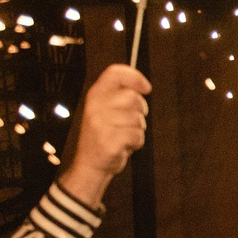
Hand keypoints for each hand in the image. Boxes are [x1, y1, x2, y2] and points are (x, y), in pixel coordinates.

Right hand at [65, 64, 150, 184]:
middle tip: (131, 121)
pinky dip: (137, 142)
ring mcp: (101, 124)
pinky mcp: (109, 140)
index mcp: (95, 95)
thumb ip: (120, 96)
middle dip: (140, 110)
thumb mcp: (105, 110)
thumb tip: (143, 86)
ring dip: (138, 129)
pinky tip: (124, 145)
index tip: (146, 88)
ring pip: (138, 118)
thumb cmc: (104, 135)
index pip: (115, 73)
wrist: (90, 164)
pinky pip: (137, 135)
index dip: (135, 77)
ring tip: (124, 135)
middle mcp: (96, 106)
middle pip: (132, 96)